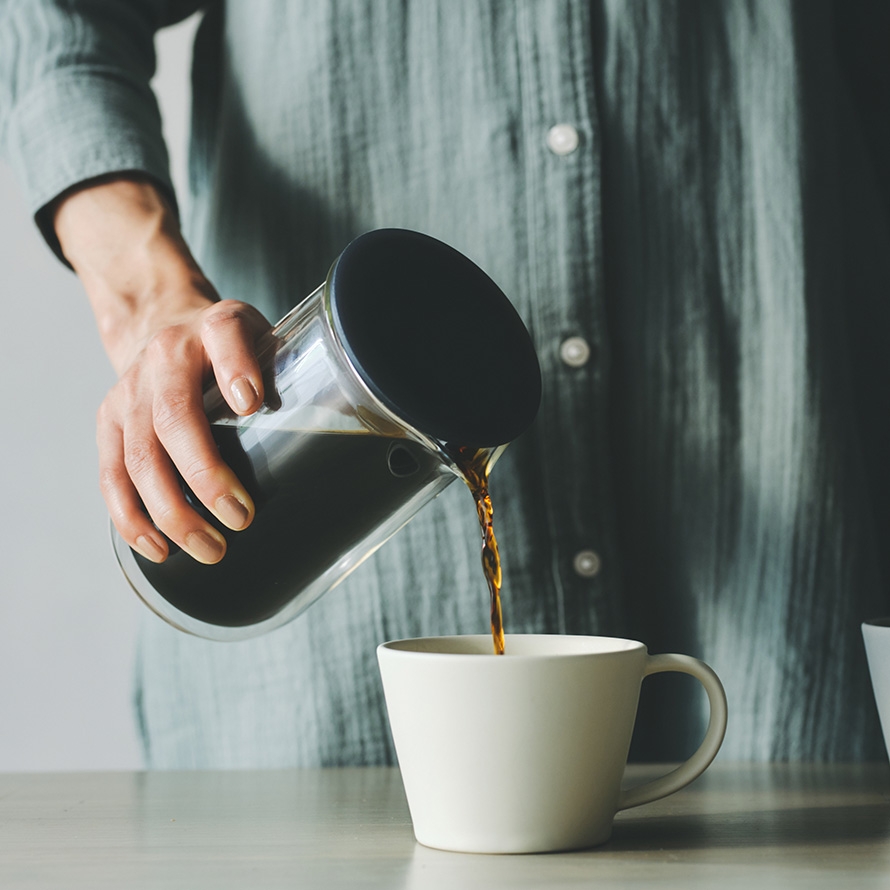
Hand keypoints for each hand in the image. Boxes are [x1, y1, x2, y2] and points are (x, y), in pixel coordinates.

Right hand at [54, 175, 271, 563]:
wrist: (163, 325)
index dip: (234, 368)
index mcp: (215, 327)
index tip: (250, 402)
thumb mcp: (266, 341)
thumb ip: (292, 374)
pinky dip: (131, 517)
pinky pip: (112, 474)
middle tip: (239, 519)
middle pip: (173, 418)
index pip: (224, 337)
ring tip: (209, 548)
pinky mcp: (108, 420)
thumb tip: (343, 435)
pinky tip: (158, 547)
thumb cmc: (229, 349)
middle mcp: (166, 355)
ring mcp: (130, 389)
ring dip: (171, 510)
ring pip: (138, 456)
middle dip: (205, 476)